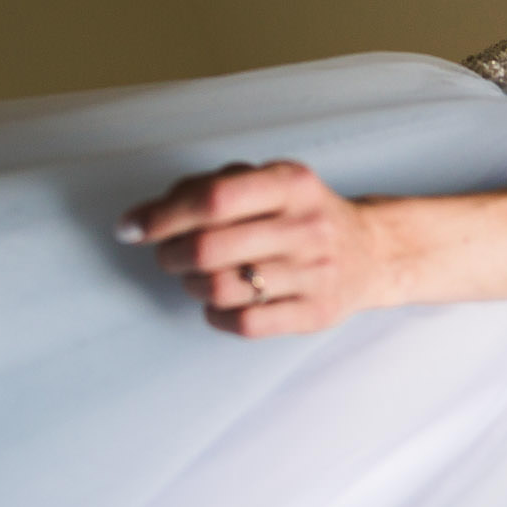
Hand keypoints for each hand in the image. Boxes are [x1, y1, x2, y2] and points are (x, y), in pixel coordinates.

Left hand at [119, 161, 394, 337]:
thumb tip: (138, 219)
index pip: (213, 199)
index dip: (163, 216)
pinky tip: (218, 305)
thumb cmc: (301, 215)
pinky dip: (216, 316)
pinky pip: (245, 324)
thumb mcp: (266, 182)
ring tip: (198, 279)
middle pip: (209, 248)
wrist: (373, 252)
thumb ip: (205, 189)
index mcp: (291, 184)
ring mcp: (315, 273)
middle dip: (171, 255)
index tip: (134, 228)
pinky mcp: (316, 313)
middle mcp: (307, 227)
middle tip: (169, 256)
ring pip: (222, 289)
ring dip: (193, 286)